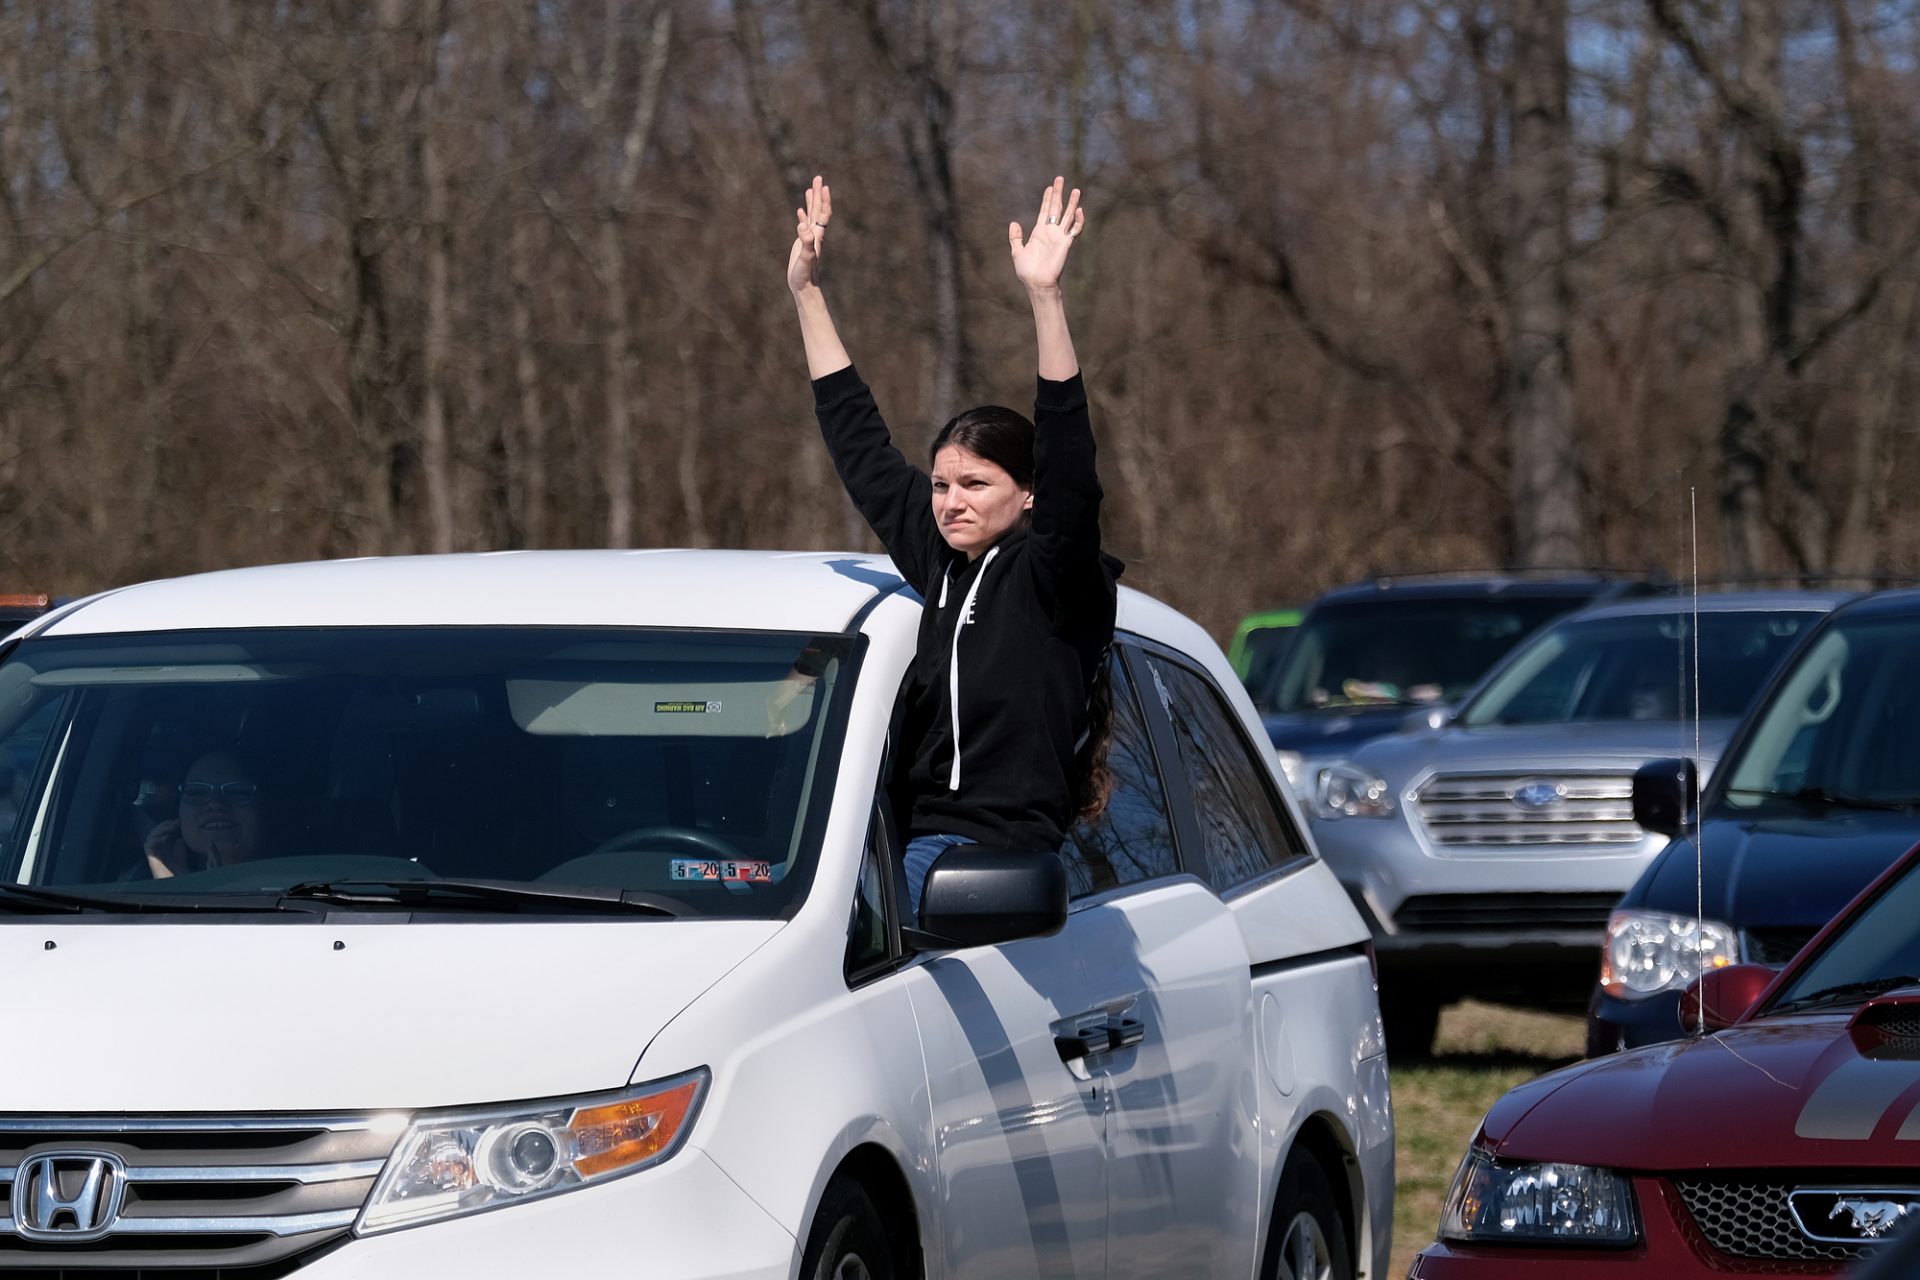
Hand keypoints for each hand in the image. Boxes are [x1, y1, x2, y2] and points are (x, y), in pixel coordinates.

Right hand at [144, 819, 183, 878]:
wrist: (183, 891)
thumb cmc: (183, 880)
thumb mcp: (183, 864)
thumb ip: (180, 854)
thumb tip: (179, 841)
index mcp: (164, 856)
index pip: (160, 837)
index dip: (167, 828)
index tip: (178, 823)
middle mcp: (157, 856)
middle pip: (154, 836)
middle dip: (163, 826)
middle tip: (175, 822)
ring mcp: (154, 859)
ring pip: (150, 839)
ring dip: (160, 830)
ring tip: (172, 826)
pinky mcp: (153, 862)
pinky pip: (148, 847)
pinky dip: (155, 838)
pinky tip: (166, 835)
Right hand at [787, 175, 831, 295]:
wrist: (804, 286)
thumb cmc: (805, 274)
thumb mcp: (805, 258)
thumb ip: (806, 242)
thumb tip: (803, 226)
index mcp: (817, 236)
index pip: (823, 214)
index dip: (824, 200)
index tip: (823, 186)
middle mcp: (815, 235)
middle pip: (818, 211)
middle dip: (818, 194)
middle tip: (818, 178)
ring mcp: (809, 239)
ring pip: (811, 216)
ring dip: (811, 202)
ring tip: (810, 189)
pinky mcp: (802, 243)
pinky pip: (803, 226)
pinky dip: (802, 216)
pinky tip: (800, 211)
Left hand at [1009, 176, 1083, 293]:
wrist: (1037, 283)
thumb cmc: (1027, 271)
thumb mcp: (1017, 251)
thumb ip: (1016, 237)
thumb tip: (1014, 223)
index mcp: (1040, 233)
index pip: (1045, 211)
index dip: (1047, 199)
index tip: (1050, 187)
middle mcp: (1051, 232)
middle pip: (1056, 208)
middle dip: (1058, 194)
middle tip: (1060, 179)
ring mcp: (1060, 237)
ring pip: (1068, 216)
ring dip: (1072, 203)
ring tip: (1076, 190)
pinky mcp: (1066, 243)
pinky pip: (1075, 230)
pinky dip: (1078, 221)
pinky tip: (1079, 210)